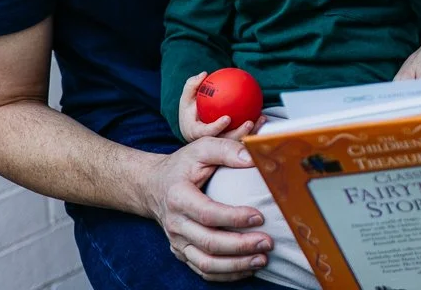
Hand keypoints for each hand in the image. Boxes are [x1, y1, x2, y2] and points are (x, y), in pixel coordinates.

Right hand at [143, 138, 272, 280]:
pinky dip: (226, 274)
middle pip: (209, 243)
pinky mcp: (181, 252)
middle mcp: (176, 223)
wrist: (152, 186)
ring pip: (206, 263)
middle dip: (241, 246)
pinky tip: (247, 267)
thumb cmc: (182, 166)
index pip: (207, 213)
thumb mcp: (201, 148)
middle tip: (267, 243)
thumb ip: (226, 150)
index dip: (234, 218)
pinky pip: (203, 270)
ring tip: (262, 259)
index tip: (259, 216)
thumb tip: (253, 158)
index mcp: (179, 197)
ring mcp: (177, 241)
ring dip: (236, 265)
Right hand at [178, 72, 263, 142]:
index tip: (227, 118)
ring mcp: (221, 143)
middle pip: (226, 140)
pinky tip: (262, 116)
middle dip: (239, 133)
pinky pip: (243, 135)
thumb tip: (203, 74)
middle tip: (249, 122)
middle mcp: (209, 141)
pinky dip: (254, 127)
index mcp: (197, 133)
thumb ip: (191, 86)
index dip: (217, 127)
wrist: (193, 125)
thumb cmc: (190, 110)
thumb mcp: (186, 98)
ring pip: (238, 140)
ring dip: (252, 131)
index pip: (207, 132)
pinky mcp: (230, 143)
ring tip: (261, 118)